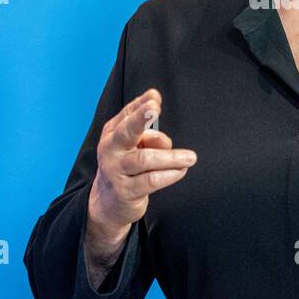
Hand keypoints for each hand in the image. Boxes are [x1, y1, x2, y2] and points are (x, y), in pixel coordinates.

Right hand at [88, 88, 196, 238]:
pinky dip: (169, 174)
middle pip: (127, 131)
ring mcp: (116, 170)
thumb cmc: (126, 168)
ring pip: (145, 159)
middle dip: (140, 117)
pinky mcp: (125, 191)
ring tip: (190, 157)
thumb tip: (164, 141)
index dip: (141, 104)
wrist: (108, 202)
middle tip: (155, 108)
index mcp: (113, 133)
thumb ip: (150, 138)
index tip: (154, 96)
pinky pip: (151, 180)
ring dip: (171, 157)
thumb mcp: (135, 148)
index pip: (128, 113)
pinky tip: (181, 170)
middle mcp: (110, 149)